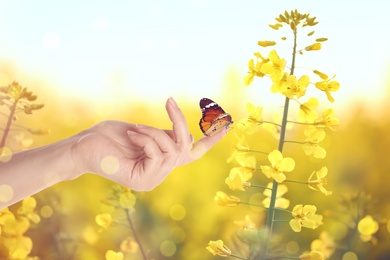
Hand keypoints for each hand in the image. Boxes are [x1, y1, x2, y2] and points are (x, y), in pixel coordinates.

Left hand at [73, 97, 227, 190]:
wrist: (84, 146)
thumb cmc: (110, 136)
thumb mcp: (144, 131)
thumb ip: (165, 136)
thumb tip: (188, 136)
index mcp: (162, 161)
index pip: (193, 153)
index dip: (212, 140)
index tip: (229, 125)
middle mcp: (161, 173)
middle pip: (186, 147)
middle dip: (178, 122)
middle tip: (168, 101)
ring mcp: (153, 179)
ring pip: (172, 150)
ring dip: (154, 132)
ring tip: (135, 128)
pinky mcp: (143, 180)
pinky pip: (159, 154)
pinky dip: (146, 139)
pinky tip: (131, 135)